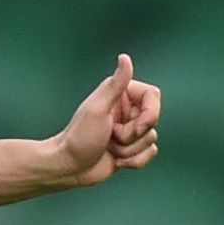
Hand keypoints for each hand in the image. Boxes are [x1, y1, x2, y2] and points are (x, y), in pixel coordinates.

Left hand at [51, 55, 160, 186]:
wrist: (70, 167)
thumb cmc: (80, 137)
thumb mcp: (97, 108)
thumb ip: (115, 84)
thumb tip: (125, 57)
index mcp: (120, 94)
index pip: (153, 96)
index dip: (151, 113)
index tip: (139, 127)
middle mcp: (127, 109)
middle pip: (152, 121)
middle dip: (133, 135)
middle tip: (111, 136)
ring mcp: (130, 130)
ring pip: (151, 139)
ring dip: (129, 150)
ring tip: (109, 148)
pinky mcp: (132, 148)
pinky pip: (149, 153)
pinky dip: (134, 161)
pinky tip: (116, 161)